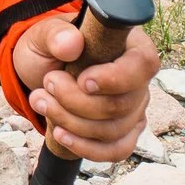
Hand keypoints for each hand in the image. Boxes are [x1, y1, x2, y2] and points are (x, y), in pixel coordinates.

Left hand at [10, 17, 159, 162]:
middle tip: (48, 82)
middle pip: (122, 104)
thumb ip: (55, 35)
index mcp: (130, 45)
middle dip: (76, 101)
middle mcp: (138, 79)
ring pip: (114, 130)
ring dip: (71, 122)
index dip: (115, 79)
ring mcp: (134, 107)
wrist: (42, 71)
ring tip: (41, 100)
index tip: (83, 81)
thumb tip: (70, 43)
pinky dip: (86, 147)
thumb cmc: (51, 47)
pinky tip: (60, 134)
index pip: (143, 65)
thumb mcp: (44, 34)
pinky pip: (117, 150)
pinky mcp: (124, 131)